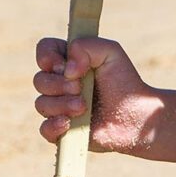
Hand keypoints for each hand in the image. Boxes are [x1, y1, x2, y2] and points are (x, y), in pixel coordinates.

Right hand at [32, 35, 157, 151]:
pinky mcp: (62, 131)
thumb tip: (67, 67)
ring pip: (41, 104)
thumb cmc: (124, 82)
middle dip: (59, 84)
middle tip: (80, 88)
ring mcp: (59, 108)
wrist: (136, 115)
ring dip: (61, 105)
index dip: (47, 57)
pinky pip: (44, 129)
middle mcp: (59, 83)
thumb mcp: (111, 52)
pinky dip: (53, 126)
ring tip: (83, 107)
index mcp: (67, 61)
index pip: (44, 50)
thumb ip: (87, 46)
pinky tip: (69, 123)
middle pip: (39, 80)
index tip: (64, 65)